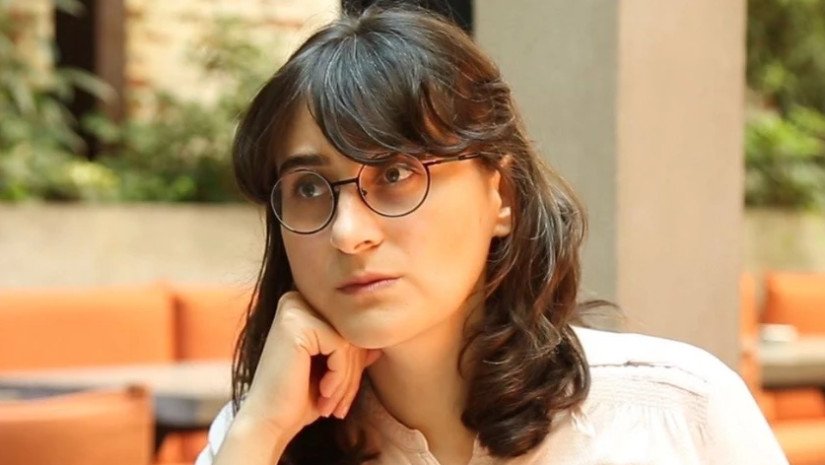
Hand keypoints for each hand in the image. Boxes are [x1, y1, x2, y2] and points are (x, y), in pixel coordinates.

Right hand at [235, 290, 381, 439]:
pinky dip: (339, 376)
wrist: (267, 422)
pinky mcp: (297, 324)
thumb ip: (351, 355)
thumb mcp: (332, 374)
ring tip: (333, 406)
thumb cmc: (297, 399)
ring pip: (348, 341)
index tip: (346, 397)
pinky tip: (323, 394)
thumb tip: (379, 346)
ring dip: (347, 380)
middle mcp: (295, 300)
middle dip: (352, 374)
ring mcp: (294, 309)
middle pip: (350, 332)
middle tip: (341, 406)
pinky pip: (341, 347)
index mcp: (302, 306)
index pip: (348, 328)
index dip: (355, 364)